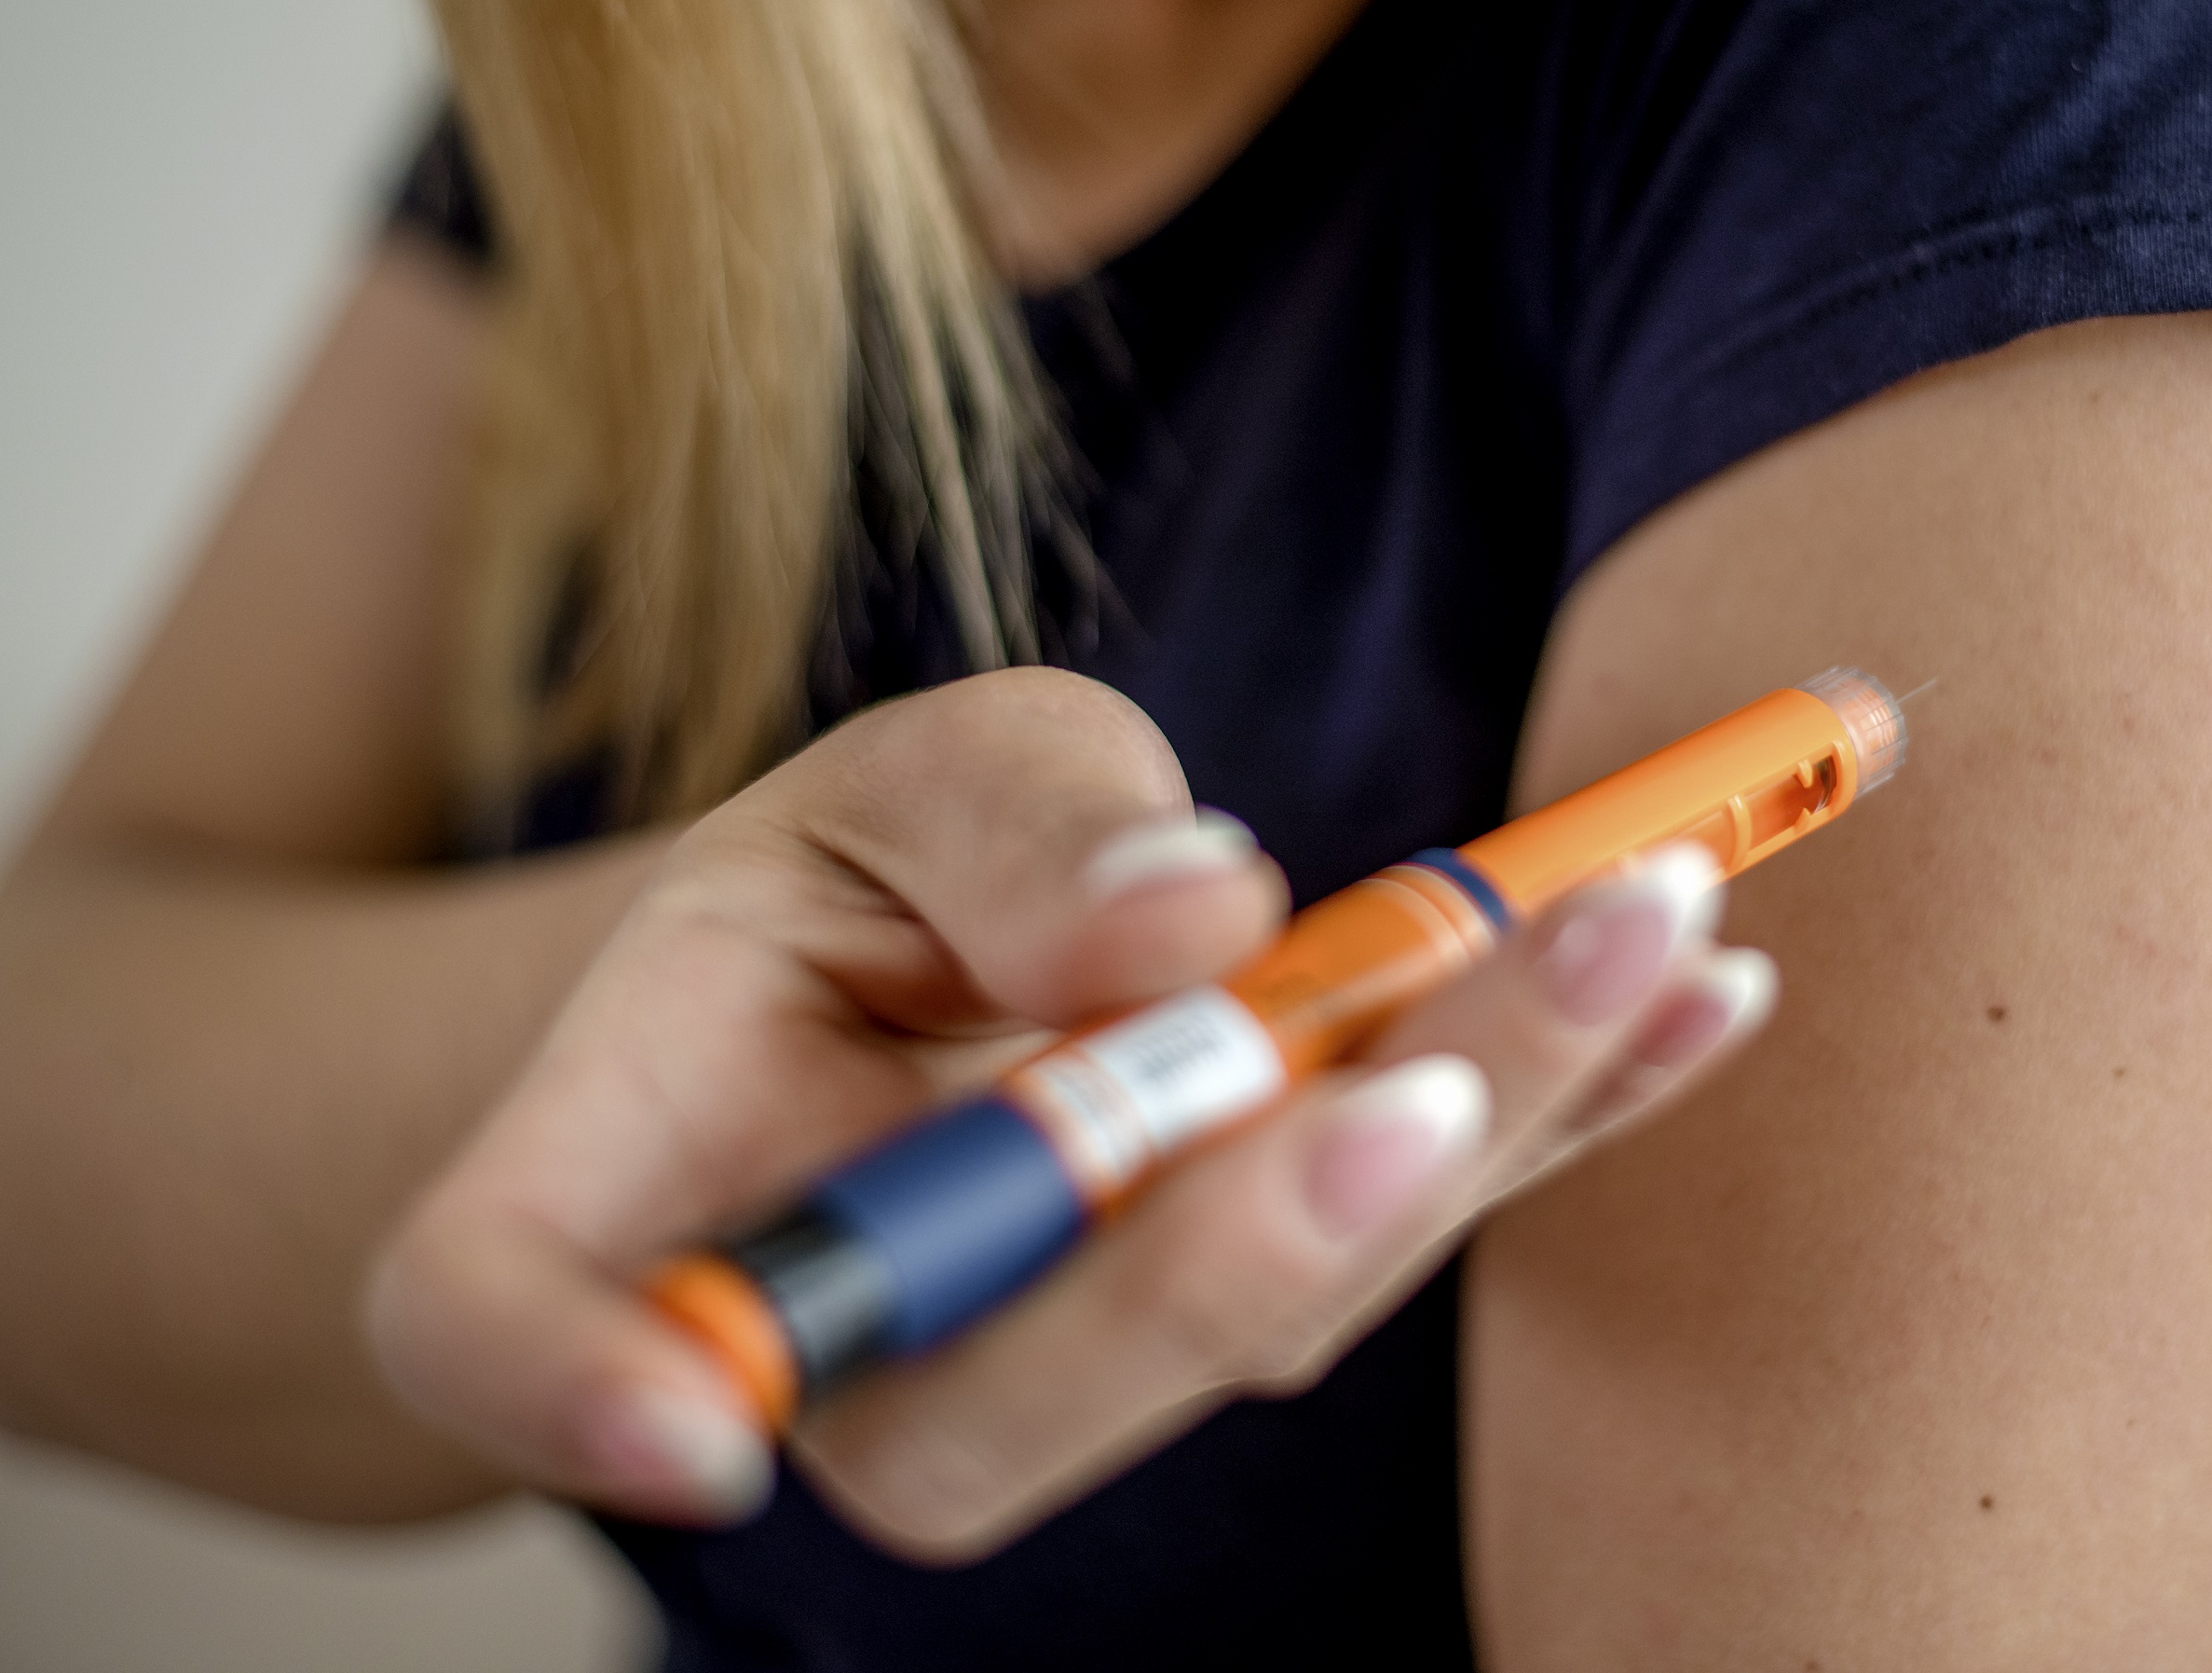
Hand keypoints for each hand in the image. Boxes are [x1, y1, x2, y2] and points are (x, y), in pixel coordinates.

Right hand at [366, 667, 1774, 1558]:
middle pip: (1001, 1389)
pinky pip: (1412, 1229)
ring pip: (1260, 1319)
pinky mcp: (1266, 1298)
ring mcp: (1080, 1358)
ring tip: (1655, 923)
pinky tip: (1716, 982)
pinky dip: (1574, 1101)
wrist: (938, 982)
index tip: (694, 1432)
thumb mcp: (880, 780)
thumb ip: (1005, 828)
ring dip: (1476, 1122)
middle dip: (1234, 1242)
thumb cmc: (857, 886)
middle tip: (1414, 1079)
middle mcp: (862, 1338)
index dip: (566, 1390)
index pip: (496, 1319)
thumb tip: (1190, 917)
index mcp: (645, 1182)